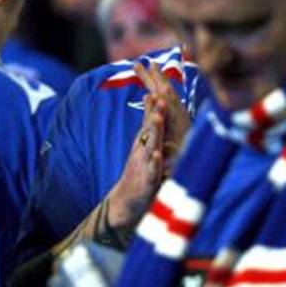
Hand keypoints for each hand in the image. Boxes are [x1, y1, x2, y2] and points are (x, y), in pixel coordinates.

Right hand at [107, 63, 190, 230]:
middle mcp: (143, 149)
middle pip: (149, 128)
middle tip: (159, 96)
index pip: (149, 119)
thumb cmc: (139, 170)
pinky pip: (152, 170)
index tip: (157, 87)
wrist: (126, 200)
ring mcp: (144, 163)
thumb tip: (150, 99)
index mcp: (145, 141)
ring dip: (154, 131)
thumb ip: (148, 124)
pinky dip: (154, 162)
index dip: (154, 104)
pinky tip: (157, 154)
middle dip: (155, 112)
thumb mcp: (144, 145)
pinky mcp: (147, 180)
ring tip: (158, 118)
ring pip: (150, 145)